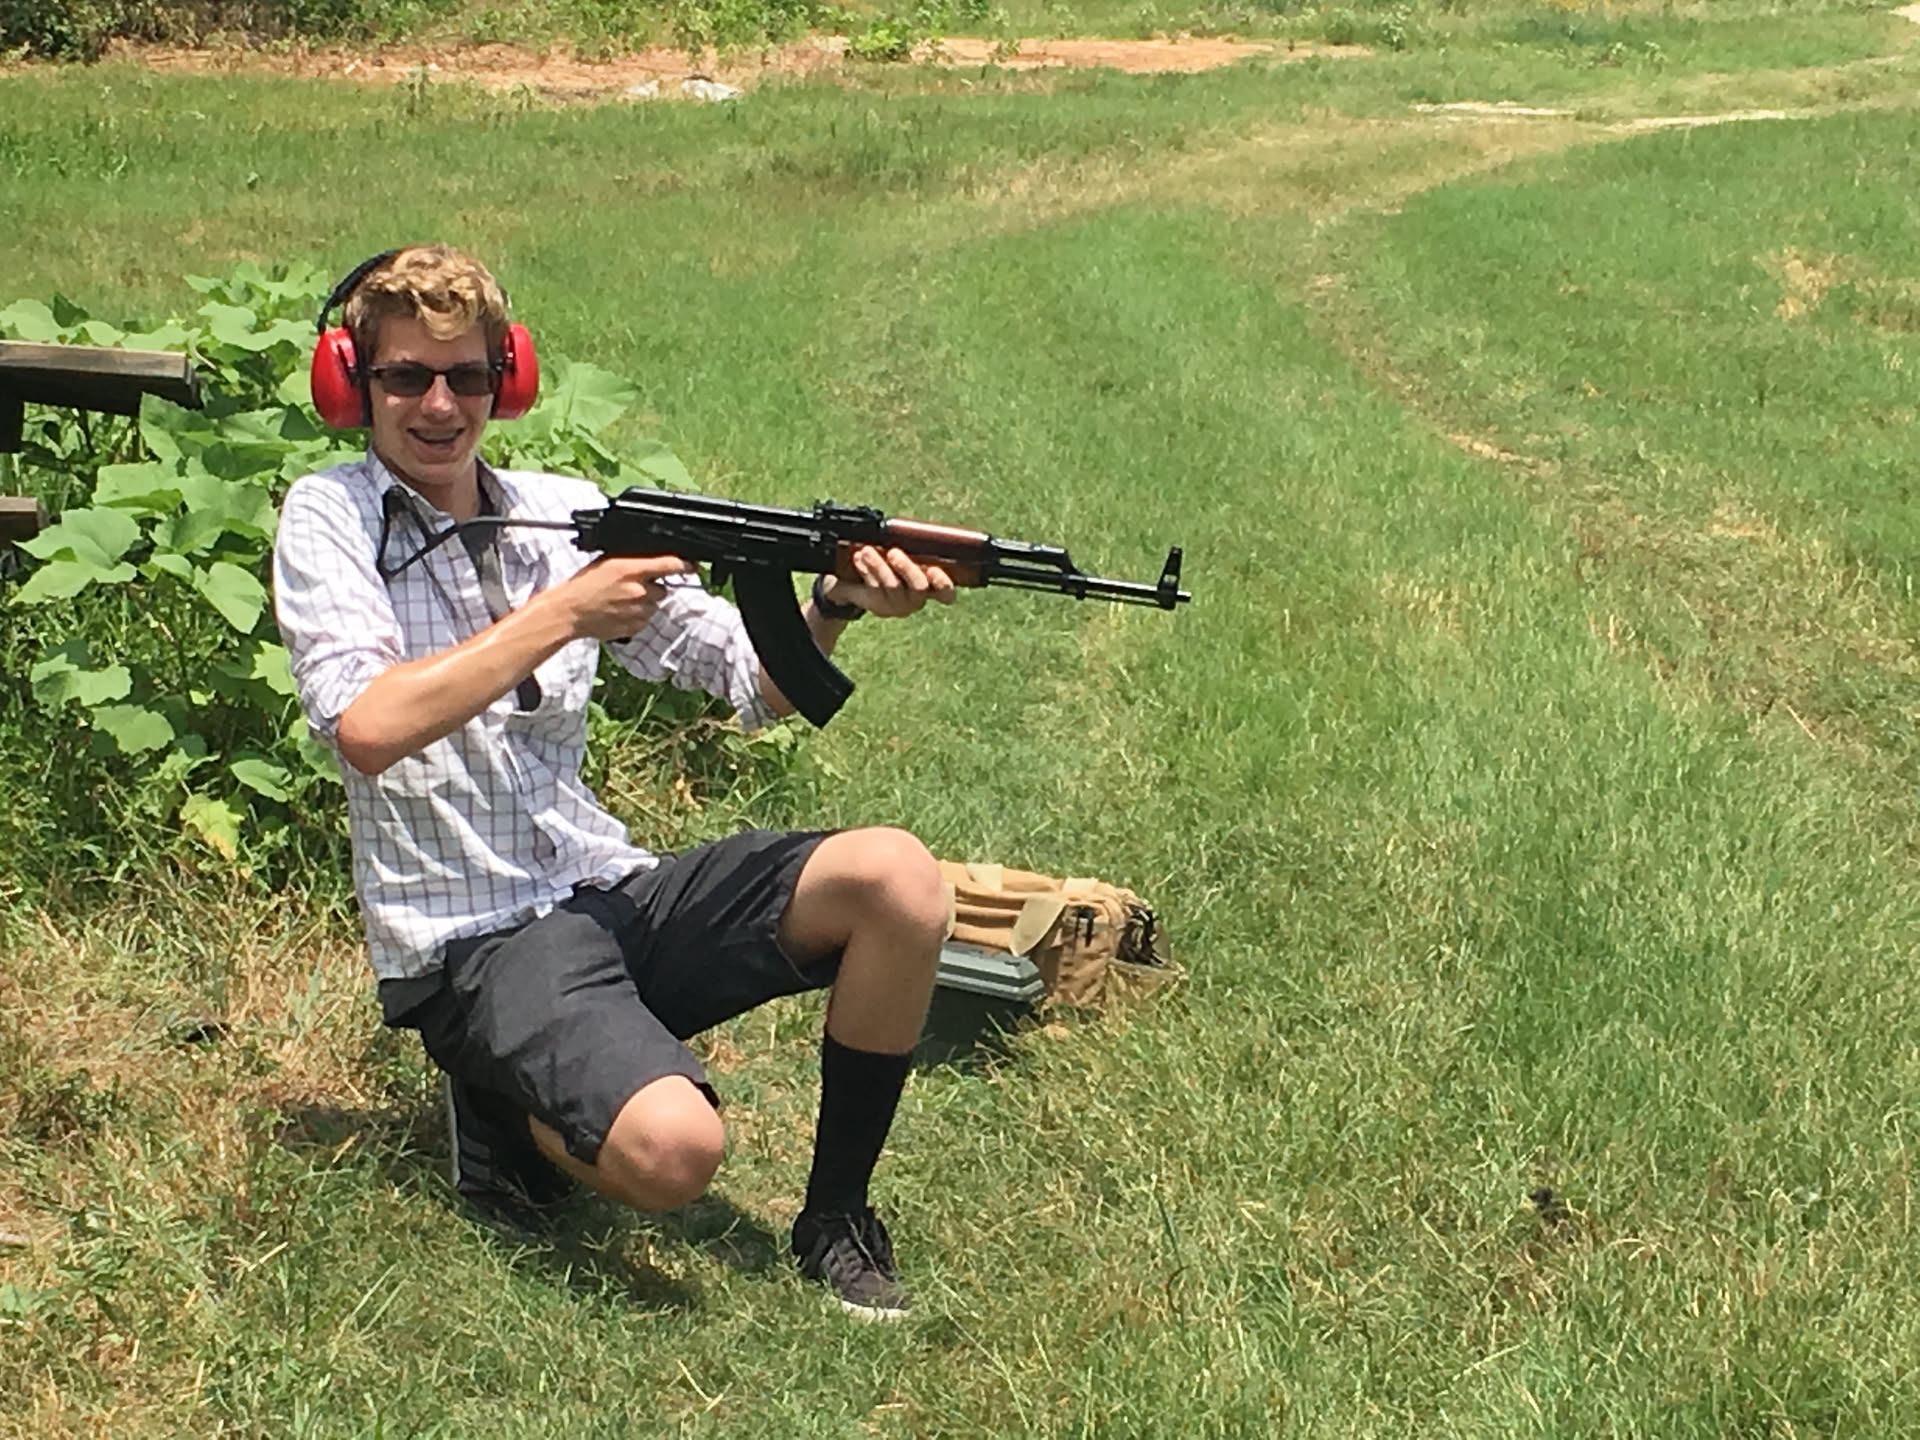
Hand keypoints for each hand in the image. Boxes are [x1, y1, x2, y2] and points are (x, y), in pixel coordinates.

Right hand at [559, 555, 696, 640]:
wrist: (570, 612)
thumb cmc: (585, 585)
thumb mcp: (608, 563)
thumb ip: (633, 562)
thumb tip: (653, 561)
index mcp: (630, 570)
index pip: (668, 565)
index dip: (685, 565)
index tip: (693, 566)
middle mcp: (638, 591)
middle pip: (663, 589)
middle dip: (654, 588)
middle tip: (634, 588)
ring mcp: (637, 611)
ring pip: (654, 606)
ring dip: (645, 603)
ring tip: (622, 601)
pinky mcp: (634, 627)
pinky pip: (645, 620)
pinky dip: (638, 616)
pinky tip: (620, 612)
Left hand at [822, 545, 956, 618]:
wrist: (869, 586)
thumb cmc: (898, 565)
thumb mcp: (910, 557)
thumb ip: (916, 549)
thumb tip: (917, 529)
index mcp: (932, 587)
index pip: (946, 593)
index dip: (942, 584)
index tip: (933, 569)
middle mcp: (917, 598)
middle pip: (918, 586)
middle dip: (906, 568)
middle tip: (893, 552)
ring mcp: (897, 604)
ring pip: (891, 585)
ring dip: (879, 565)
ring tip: (866, 551)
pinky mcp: (878, 604)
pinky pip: (872, 588)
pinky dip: (865, 570)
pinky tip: (858, 559)